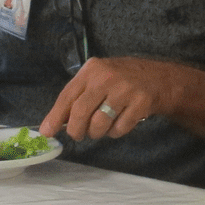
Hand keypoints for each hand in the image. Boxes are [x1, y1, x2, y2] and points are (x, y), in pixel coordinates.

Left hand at [40, 56, 184, 140]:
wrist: (158, 78)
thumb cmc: (120, 80)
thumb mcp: (97, 79)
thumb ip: (77, 97)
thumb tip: (53, 124)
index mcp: (92, 70)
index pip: (68, 96)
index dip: (55, 116)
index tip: (47, 132)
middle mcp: (107, 77)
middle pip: (81, 112)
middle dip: (76, 130)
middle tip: (79, 135)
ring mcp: (125, 90)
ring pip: (99, 124)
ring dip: (97, 132)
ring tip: (102, 126)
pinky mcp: (140, 104)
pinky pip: (118, 129)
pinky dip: (116, 132)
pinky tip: (120, 122)